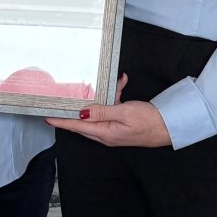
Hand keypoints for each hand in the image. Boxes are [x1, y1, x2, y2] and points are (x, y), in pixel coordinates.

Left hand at [47, 76, 171, 147]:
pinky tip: (122, 83)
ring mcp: (113, 129)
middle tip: (64, 98)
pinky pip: (111, 108)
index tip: (47, 117)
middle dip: (77, 107)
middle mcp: (106, 133)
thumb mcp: (125, 113)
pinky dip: (115, 95)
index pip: (76, 127)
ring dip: (105, 95)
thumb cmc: (149, 122)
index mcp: (104, 133)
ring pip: (99, 110)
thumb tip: (82, 113)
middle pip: (84, 120)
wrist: (169, 127)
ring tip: (117, 83)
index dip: (61, 121)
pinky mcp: (121, 123)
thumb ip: (103, 111)